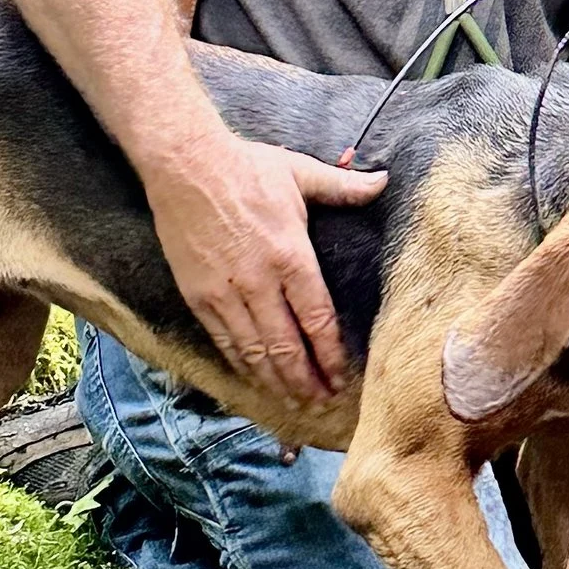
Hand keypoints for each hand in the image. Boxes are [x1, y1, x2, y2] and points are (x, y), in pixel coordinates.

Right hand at [144, 123, 386, 404]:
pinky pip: (223, 340)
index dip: (330, 355)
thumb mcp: (299, 172)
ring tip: (293, 401)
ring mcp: (225, 292)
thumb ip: (344, 187)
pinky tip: (254, 378)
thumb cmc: (246, 167)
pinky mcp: (197, 295)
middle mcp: (259, 281)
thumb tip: (385, 180)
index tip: (341, 376)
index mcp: (291, 256)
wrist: (183, 165)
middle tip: (321, 403)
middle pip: (286, 346)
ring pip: (254, 351)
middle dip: (306, 380)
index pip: (317, 319)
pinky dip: (241, 364)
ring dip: (275, 381)